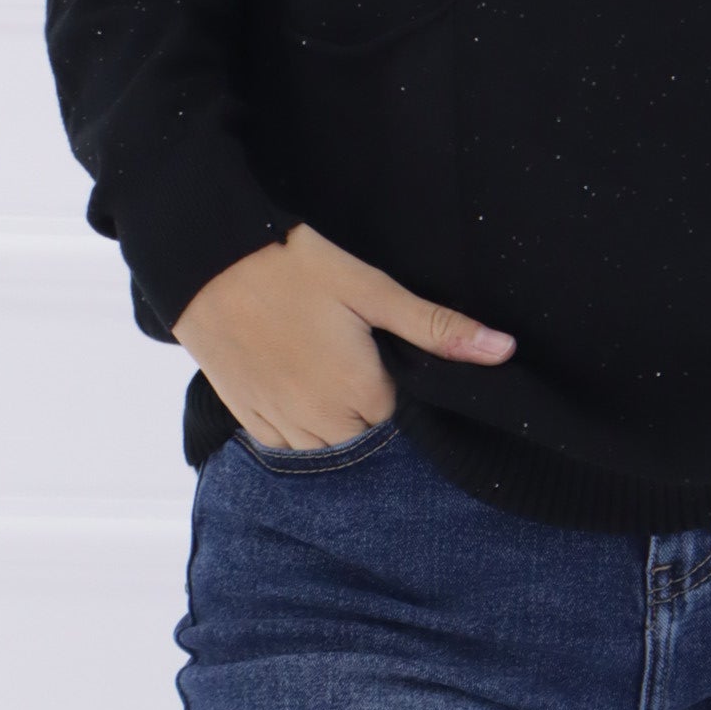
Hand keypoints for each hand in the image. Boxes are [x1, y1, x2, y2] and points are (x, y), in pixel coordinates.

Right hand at [171, 223, 514, 450]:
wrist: (206, 261)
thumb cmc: (294, 267)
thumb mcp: (372, 289)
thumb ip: (437, 327)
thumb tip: (504, 350)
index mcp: (360, 394)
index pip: (405, 417)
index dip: (401, 384)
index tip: (388, 352)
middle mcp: (320, 424)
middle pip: (367, 437)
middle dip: (371, 406)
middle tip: (357, 352)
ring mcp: (279, 425)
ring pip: (327, 448)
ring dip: (336, 420)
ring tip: (327, 365)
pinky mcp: (246, 418)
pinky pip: (287, 445)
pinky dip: (299, 425)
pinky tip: (298, 382)